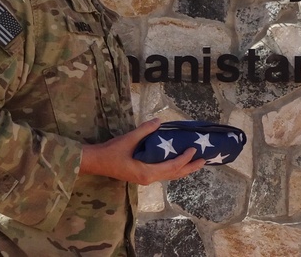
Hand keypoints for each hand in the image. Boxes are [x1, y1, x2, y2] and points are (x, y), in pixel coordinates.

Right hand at [80, 119, 206, 184]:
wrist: (95, 162)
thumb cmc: (111, 152)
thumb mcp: (128, 139)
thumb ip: (145, 130)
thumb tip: (159, 121)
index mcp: (147, 172)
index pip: (173, 167)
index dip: (185, 159)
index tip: (194, 149)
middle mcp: (149, 178)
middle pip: (175, 174)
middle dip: (190, 168)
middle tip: (205, 160)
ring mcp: (146, 179)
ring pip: (169, 175)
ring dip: (183, 169)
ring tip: (195, 162)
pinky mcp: (142, 176)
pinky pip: (163, 174)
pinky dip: (173, 169)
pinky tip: (177, 163)